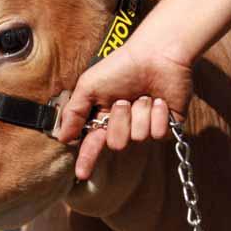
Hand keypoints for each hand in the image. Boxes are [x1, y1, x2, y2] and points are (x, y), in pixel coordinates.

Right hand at [55, 41, 192, 179]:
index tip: (81, 175)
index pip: (93, 144)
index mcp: (103, 116)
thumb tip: (62, 138)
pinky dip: (158, 116)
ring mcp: (145, 125)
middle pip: (116, 142)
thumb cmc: (120, 67)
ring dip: (140, 113)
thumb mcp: (89, 86)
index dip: (86, 160)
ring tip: (144, 95)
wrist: (157, 55)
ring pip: (139, 138)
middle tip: (123, 100)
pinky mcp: (168, 125)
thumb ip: (73, 112)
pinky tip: (160, 101)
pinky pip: (159, 134)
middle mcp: (124, 124)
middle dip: (119, 121)